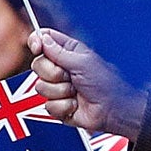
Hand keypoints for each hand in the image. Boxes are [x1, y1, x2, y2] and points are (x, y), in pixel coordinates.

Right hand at [27, 28, 146, 137]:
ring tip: (76, 93)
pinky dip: (64, 107)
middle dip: (53, 73)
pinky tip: (76, 105)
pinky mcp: (59, 105)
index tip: (38, 48)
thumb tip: (43, 38)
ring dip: (60, 92)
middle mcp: (61, 69)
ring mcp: (58, 88)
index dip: (37, 42)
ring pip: (40, 87)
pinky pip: (48, 106)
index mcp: (68, 52)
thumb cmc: (106, 84)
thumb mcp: (82, 63)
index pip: (43, 40)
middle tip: (69, 77)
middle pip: (37, 65)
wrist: (113, 111)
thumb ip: (59, 51)